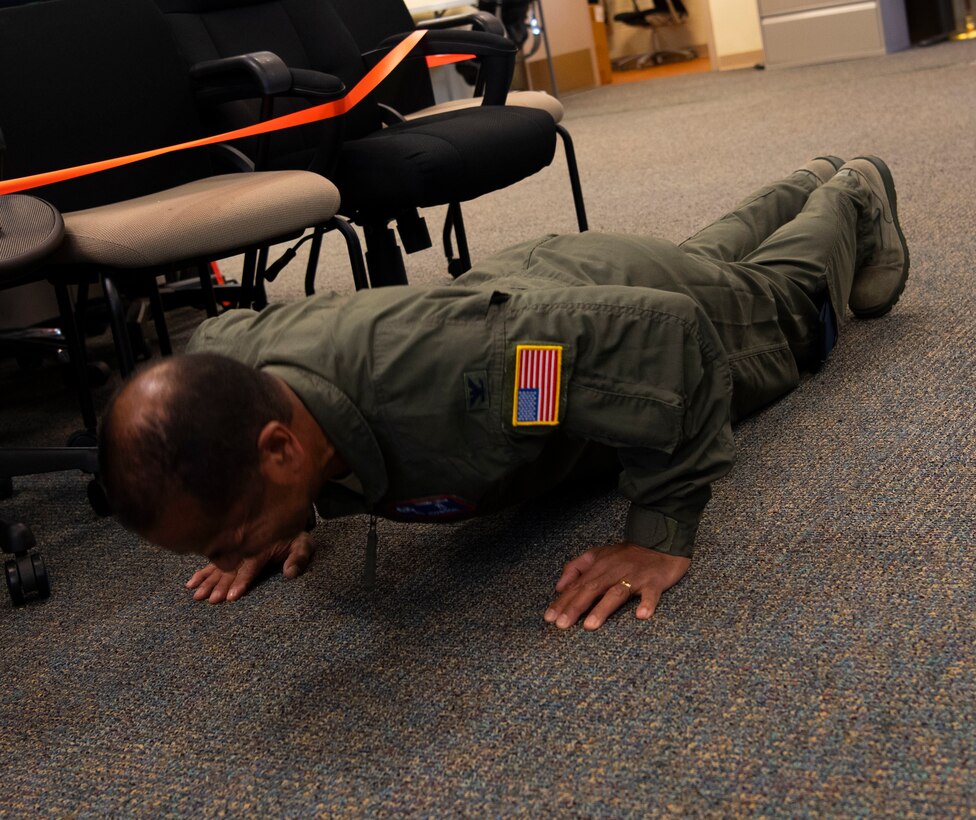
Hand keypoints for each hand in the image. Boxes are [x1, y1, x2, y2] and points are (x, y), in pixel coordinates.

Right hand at [185, 532, 314, 603]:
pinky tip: (190, 583)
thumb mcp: (303, 545)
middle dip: (219, 585)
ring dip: (206, 581)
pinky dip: (202, 572)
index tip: (231, 596)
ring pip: (218, 567)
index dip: (241, 581)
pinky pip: (213, 562)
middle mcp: (244, 548)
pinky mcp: (229, 552)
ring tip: (196, 595)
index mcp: (261, 547)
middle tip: (209, 599)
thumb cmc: (295, 538)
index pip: (250, 567)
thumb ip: (299, 558)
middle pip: (230, 569)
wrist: (286, 517)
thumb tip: (290, 573)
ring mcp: (235, 550)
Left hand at [544, 542, 690, 630]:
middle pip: (591, 590)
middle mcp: (614, 572)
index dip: (562, 601)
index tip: (549, 617)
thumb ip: (576, 568)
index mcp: (599, 567)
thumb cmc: (627, 554)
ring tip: (590, 626)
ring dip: (603, 609)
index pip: (577, 586)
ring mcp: (634, 577)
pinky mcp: (654, 582)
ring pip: (616, 593)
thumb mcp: (598, 555)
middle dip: (575, 607)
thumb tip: (558, 586)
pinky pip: (651, 594)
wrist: (660, 542)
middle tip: (562, 624)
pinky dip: (647, 604)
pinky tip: (641, 615)